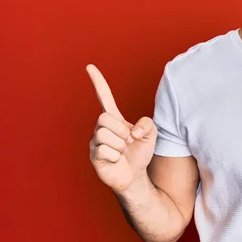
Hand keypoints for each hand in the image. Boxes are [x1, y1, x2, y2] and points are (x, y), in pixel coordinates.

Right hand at [87, 64, 156, 192]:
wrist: (135, 175)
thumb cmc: (140, 152)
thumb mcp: (152, 134)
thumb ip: (148, 124)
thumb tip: (131, 131)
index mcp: (115, 117)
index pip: (104, 96)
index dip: (98, 82)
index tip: (89, 66)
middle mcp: (101, 127)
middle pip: (104, 117)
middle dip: (121, 130)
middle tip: (127, 141)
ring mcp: (95, 141)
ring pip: (104, 135)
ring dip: (120, 145)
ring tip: (122, 151)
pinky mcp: (93, 156)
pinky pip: (104, 151)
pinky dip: (116, 157)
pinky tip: (116, 160)